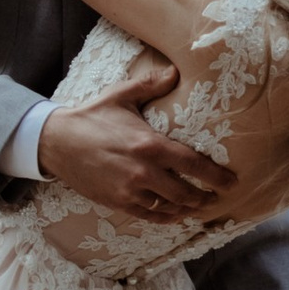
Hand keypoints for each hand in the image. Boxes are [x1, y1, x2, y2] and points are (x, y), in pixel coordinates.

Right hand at [38, 61, 235, 221]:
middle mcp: (143, 171)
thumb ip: (151, 85)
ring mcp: (130, 190)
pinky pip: (150, 215)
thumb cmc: (92, 117)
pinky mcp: (118, 202)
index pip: (192, 164)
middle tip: (217, 197)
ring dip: (187, 209)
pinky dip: (166, 217)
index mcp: (149, 144)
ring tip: (199, 207)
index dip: (215, 176)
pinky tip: (175, 215)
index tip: (232, 182)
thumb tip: (175, 72)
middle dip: (205, 197)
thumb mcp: (121, 96)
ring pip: (169, 207)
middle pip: (185, 192)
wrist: (57, 143)